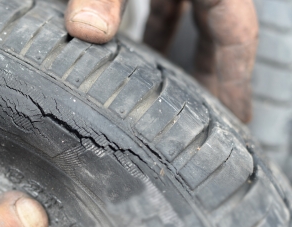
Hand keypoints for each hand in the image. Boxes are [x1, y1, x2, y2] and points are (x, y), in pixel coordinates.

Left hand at [64, 0, 257, 122]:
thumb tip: (85, 31)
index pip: (237, 36)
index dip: (237, 80)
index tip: (235, 119)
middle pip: (219, 36)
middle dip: (211, 78)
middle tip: (203, 120)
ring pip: (192, 22)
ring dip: (180, 56)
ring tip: (169, 96)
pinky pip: (168, 5)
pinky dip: (156, 31)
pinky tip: (138, 49)